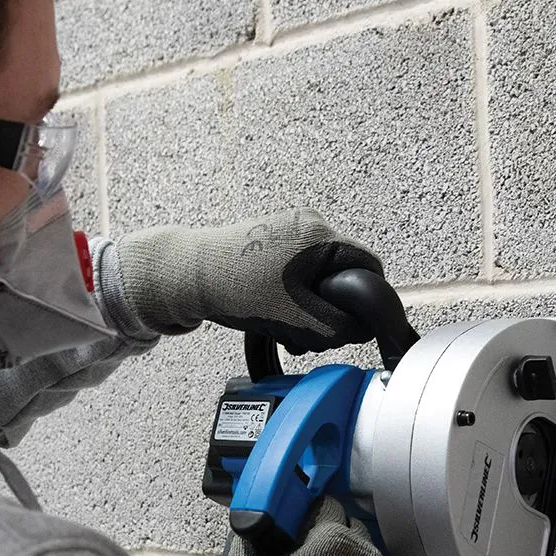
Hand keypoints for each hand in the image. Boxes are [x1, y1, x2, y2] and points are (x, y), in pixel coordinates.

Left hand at [115, 208, 382, 353]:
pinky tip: (274, 313)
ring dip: (308, 306)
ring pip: (317, 276)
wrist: (186, 275)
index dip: (364, 301)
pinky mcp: (270, 241)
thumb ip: (335, 326)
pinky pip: (296, 271)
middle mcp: (307, 224)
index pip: (369, 266)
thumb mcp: (294, 318)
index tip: (350, 324)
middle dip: (330, 308)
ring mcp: (286, 230)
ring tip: (286, 326)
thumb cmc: (233, 289)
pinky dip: (291, 295)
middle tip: (309, 332)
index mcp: (319, 235)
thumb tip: (358, 330)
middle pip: (342, 273)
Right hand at [217, 496, 403, 555]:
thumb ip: (244, 542)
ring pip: (368, 555)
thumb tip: (247, 529)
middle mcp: (365, 555)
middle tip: (310, 554)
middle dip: (332, 534)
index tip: (300, 526)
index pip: (327, 505)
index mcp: (333, 539)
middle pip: (351, 527)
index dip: (309, 514)